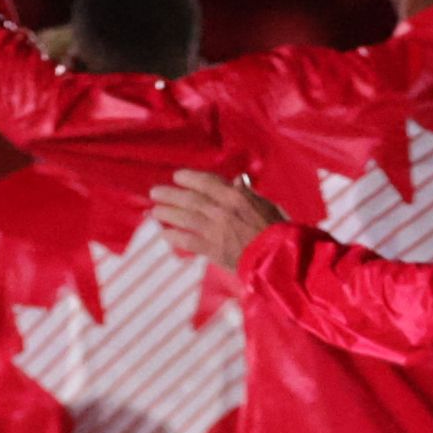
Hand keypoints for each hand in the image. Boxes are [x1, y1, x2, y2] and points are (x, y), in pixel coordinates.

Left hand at [150, 170, 283, 268]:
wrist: (278, 256)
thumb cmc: (276, 228)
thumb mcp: (265, 204)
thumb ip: (247, 194)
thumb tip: (238, 181)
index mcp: (235, 196)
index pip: (206, 182)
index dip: (189, 178)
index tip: (177, 176)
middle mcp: (222, 210)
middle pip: (190, 199)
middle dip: (170, 194)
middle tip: (154, 192)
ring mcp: (215, 230)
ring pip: (185, 218)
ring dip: (167, 213)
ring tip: (154, 210)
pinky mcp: (212, 249)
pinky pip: (188, 241)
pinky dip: (175, 236)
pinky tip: (164, 233)